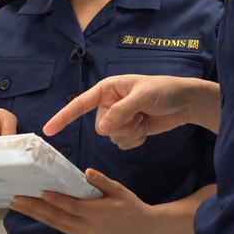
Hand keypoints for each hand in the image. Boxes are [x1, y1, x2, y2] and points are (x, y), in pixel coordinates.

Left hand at [10, 169, 151, 233]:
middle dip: (35, 208)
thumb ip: (102, 181)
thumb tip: (88, 172)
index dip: (56, 200)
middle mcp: (87, 228)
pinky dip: (46, 220)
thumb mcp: (119, 191)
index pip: (72, 207)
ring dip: (35, 215)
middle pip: (57, 217)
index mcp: (97, 214)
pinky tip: (35, 213)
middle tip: (17, 199)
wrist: (139, 228)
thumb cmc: (129, 206)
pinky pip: (60, 228)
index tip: (41, 192)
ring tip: (19, 206)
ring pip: (55, 224)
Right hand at [42, 75, 219, 148]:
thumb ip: (121, 111)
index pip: (80, 104)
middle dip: (121, 126)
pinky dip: (136, 139)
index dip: (63, 117)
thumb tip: (102, 128)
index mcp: (107, 89)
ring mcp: (119, 118)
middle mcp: (109, 104)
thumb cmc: (165, 90)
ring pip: (112, 138)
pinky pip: (123, 144)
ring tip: (145, 118)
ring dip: (131, 133)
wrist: (185, 102)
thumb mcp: (143, 97)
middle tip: (139, 115)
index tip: (48, 130)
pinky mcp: (129, 130)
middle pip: (100, 127)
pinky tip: (147, 127)